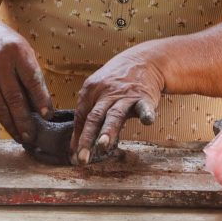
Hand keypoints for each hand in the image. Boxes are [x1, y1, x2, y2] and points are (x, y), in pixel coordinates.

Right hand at [0, 19, 52, 142]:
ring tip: (20, 138)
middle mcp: (0, 62)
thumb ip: (31, 75)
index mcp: (18, 52)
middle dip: (24, 120)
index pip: (32, 79)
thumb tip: (41, 107)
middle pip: (14, 96)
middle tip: (33, 137)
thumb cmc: (6, 47)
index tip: (47, 116)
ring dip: (10, 125)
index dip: (41, 99)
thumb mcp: (22, 51)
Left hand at [70, 46, 163, 164]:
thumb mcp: (98, 93)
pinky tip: (147, 121)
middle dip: (87, 138)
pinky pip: (144, 106)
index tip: (73, 157)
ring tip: (103, 146)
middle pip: (94, 117)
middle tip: (81, 159)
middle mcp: (106, 93)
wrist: (143, 61)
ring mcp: (125, 95)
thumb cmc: (116, 82)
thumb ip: (87, 117)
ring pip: (115, 114)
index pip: (81, 117)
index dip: (77, 137)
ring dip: (109, 130)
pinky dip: (146, 113)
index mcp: (90, 91)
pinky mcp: (144, 97)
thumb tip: (74, 148)